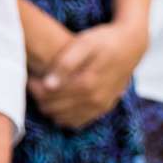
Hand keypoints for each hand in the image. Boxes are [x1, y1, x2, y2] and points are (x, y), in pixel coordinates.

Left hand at [28, 18, 147, 127]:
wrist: (131, 45)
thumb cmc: (104, 40)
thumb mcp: (85, 43)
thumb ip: (66, 63)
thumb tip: (49, 84)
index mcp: (88, 83)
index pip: (50, 95)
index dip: (35, 89)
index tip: (31, 78)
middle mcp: (95, 98)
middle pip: (55, 108)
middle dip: (40, 99)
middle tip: (36, 85)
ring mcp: (101, 106)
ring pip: (64, 118)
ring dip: (50, 108)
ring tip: (47, 92)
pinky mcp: (104, 108)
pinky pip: (77, 122)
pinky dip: (64, 116)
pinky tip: (61, 103)